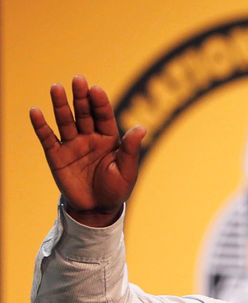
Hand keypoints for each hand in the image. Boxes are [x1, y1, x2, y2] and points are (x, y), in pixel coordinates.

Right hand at [29, 75, 145, 226]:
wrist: (97, 209)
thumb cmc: (116, 189)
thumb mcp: (127, 170)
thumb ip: (131, 149)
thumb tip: (142, 128)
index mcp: (109, 139)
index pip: (104, 116)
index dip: (100, 103)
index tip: (96, 89)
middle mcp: (89, 137)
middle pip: (84, 113)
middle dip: (81, 97)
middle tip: (78, 79)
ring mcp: (72, 145)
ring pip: (65, 121)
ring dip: (60, 105)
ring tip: (56, 87)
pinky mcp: (56, 156)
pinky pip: (47, 138)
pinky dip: (41, 126)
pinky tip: (36, 112)